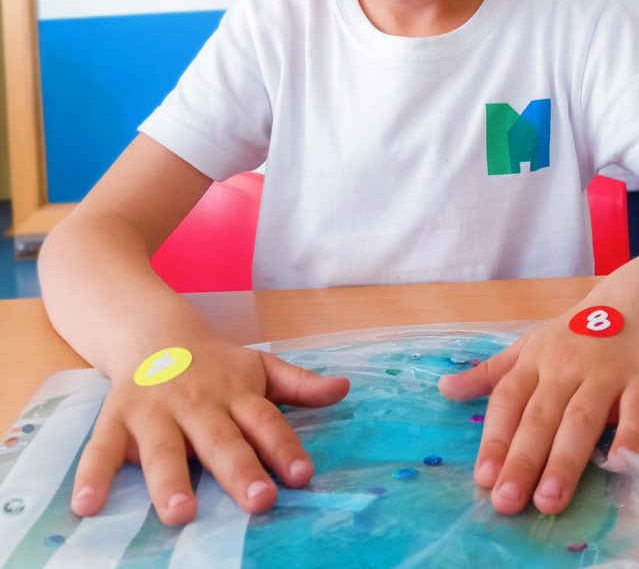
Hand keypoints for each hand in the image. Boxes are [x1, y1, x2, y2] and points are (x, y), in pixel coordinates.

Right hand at [71, 338, 349, 525]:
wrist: (154, 331)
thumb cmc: (216, 364)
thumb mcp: (260, 367)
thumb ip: (299, 384)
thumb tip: (344, 389)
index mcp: (236, 392)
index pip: (266, 422)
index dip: (285, 448)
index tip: (302, 476)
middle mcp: (198, 402)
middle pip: (221, 440)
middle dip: (239, 470)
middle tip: (258, 501)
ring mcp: (156, 411)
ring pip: (164, 448)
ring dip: (171, 481)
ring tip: (181, 513)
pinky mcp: (117, 417)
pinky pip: (102, 448)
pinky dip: (93, 475)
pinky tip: (87, 505)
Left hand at [438, 305, 638, 515]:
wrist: (633, 303)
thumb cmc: (573, 335)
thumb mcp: (527, 348)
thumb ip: (489, 374)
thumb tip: (443, 389)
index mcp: (534, 361)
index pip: (508, 401)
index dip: (494, 438)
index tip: (483, 477)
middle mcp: (565, 367)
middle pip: (541, 416)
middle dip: (523, 460)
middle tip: (507, 501)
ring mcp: (605, 374)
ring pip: (581, 419)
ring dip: (565, 460)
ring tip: (549, 500)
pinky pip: (636, 412)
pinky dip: (629, 437)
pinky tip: (619, 466)